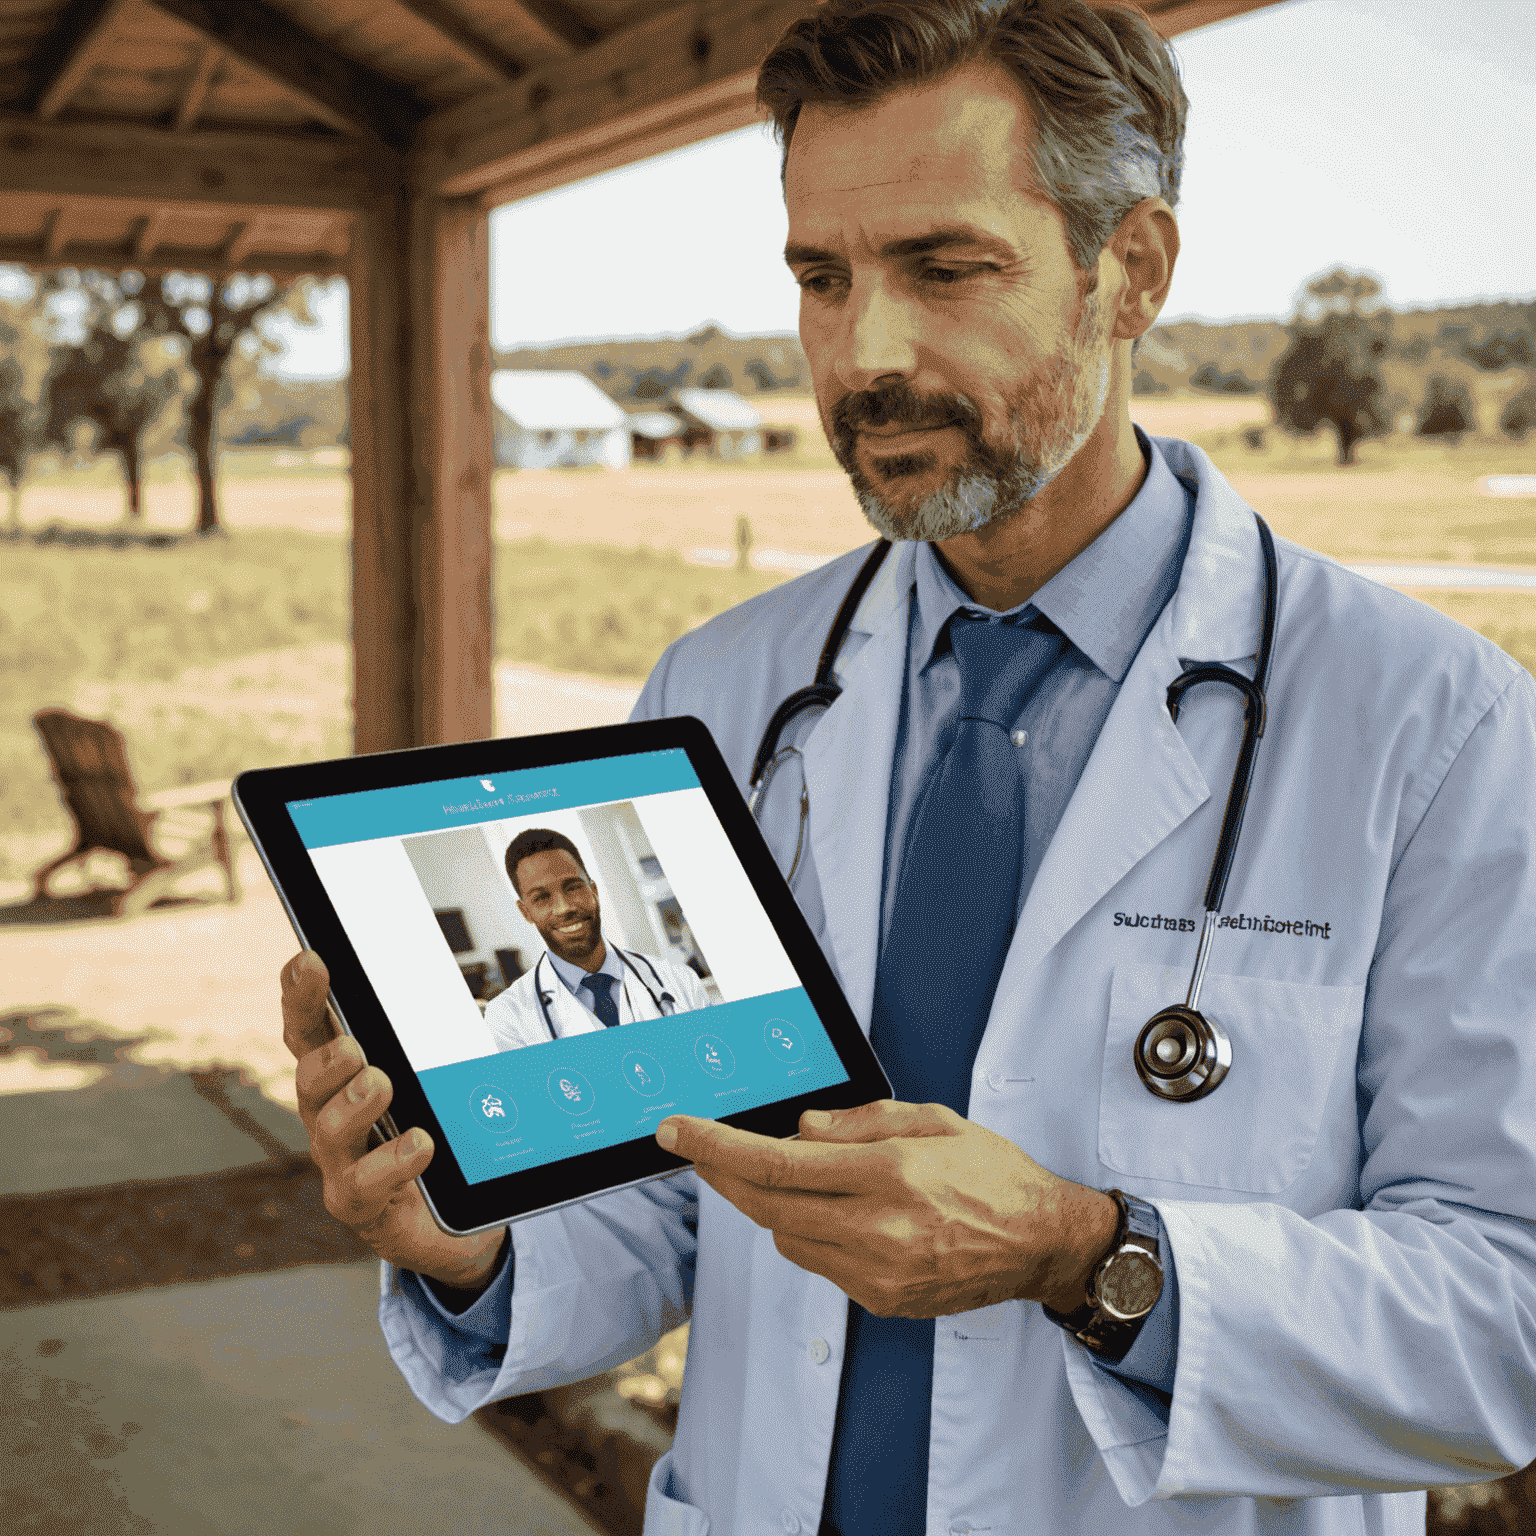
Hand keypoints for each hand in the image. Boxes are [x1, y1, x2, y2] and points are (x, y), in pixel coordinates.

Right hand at [282, 950, 506, 1294]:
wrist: (444, 1214)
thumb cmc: (433, 1129)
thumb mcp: (432, 1075)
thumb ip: (433, 1036)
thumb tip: (459, 989)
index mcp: (341, 1072)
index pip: (310, 1028)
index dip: (302, 996)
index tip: (311, 961)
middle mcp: (328, 1113)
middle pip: (308, 1076)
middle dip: (327, 1058)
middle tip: (353, 1047)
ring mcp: (339, 1161)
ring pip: (327, 1129)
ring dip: (353, 1103)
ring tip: (379, 1085)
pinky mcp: (358, 1203)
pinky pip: (364, 1184)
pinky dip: (392, 1161)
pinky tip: (420, 1143)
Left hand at [657, 1100, 1116, 1318]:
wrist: (1042, 1243)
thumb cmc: (993, 1174)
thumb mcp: (932, 1121)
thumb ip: (859, 1121)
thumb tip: (799, 1129)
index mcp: (890, 1174)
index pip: (777, 1161)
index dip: (716, 1147)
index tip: (676, 1133)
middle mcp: (879, 1228)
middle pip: (766, 1205)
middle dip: (722, 1175)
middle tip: (698, 1150)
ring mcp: (878, 1272)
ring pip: (786, 1239)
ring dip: (770, 1206)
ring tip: (786, 1176)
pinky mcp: (882, 1300)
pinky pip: (819, 1264)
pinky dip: (809, 1234)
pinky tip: (830, 1212)